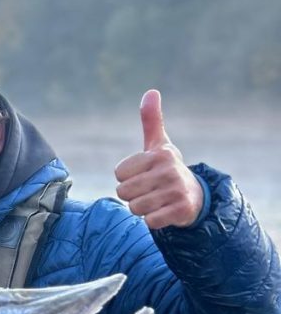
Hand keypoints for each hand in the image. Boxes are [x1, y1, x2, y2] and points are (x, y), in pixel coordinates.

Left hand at [114, 89, 203, 229]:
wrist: (195, 195)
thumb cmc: (167, 168)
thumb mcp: (159, 144)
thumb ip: (151, 120)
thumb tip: (151, 91)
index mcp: (159, 154)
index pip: (119, 173)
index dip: (126, 178)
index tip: (143, 174)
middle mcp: (169, 170)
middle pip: (123, 192)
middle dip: (132, 195)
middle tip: (148, 190)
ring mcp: (176, 191)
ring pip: (134, 208)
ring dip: (141, 208)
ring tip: (156, 200)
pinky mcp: (181, 210)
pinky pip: (149, 221)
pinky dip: (153, 220)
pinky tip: (164, 211)